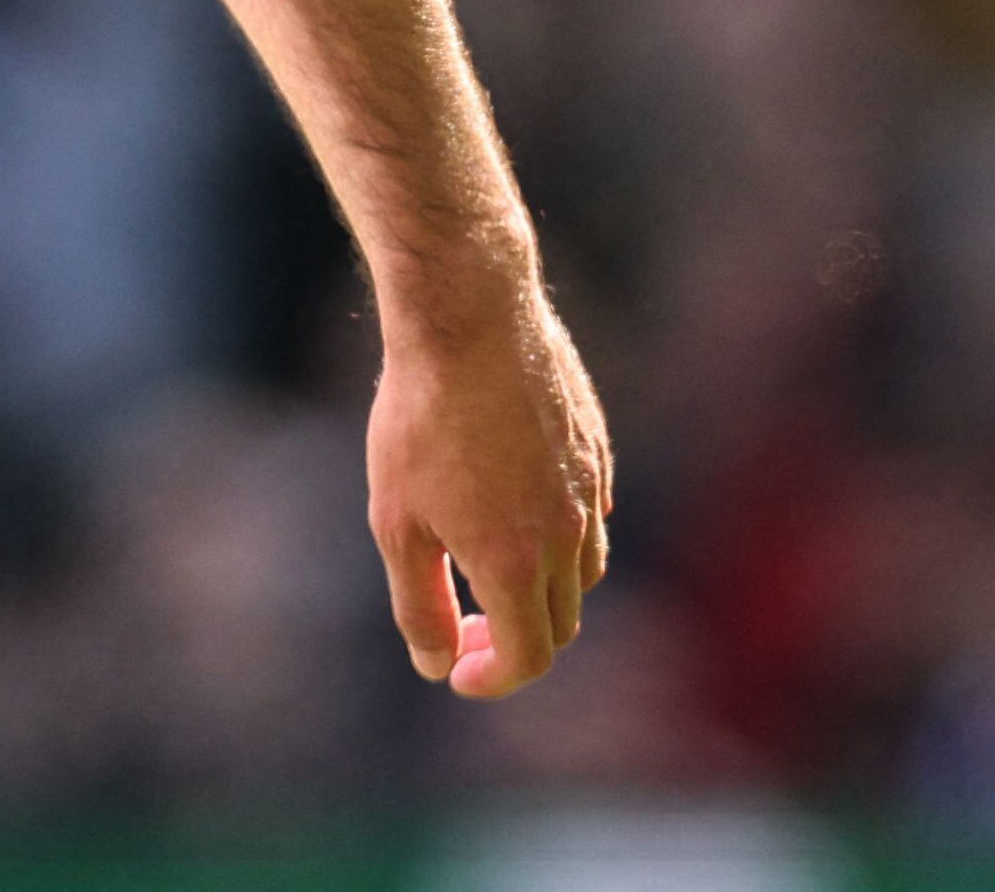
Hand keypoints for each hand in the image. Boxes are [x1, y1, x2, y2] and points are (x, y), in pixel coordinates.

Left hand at [366, 275, 612, 698]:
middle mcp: (569, 534)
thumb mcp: (398, 520)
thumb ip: (420, 603)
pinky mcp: (596, 447)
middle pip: (560, 623)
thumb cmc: (420, 416)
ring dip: (543, 591)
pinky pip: (592, 515)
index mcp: (518, 563)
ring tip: (487, 565)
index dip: (492, 679)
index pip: (529, 659)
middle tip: (463, 622)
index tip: (457, 671)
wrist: (468, 316)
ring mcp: (590, 488)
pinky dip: (562, 536)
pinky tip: (515, 506)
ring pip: (584, 571)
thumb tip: (436, 664)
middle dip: (515, 640)